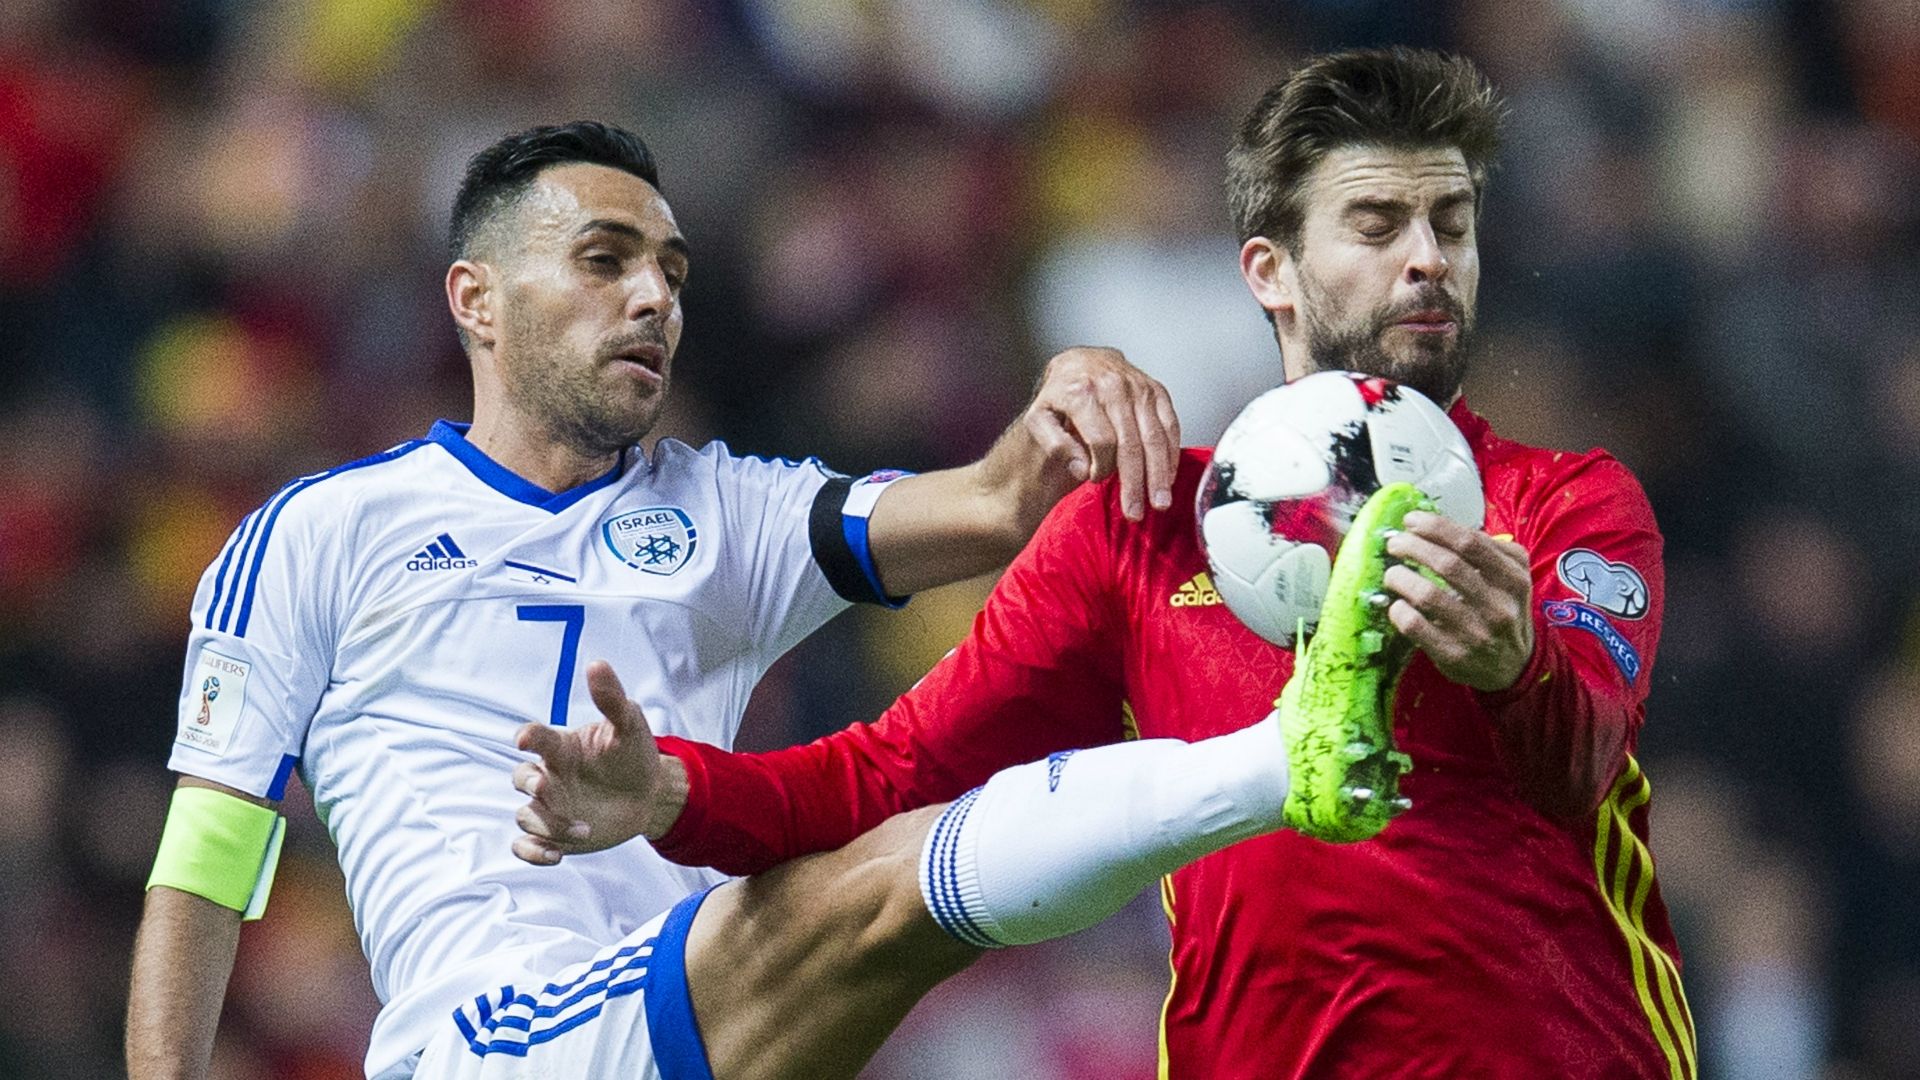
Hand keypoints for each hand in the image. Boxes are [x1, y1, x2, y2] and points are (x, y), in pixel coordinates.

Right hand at [510, 660, 687, 865]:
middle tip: (546, 789)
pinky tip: (556, 855)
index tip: (525, 739)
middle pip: (520, 778)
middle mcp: (550, 776)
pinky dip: (532, 852)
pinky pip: (526, 845)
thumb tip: (597, 664)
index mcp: (562, 747)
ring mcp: (550, 806)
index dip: (527, 737)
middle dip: (529, 784)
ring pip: (526, 815)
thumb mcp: (629, 724)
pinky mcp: (555, 833)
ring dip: (548, 824)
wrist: (649, 794)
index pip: (536, 738)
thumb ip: (611, 698)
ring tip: (585, 829)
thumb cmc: (633, 754)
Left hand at [1023, 347, 1180, 520]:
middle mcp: (1113, 386)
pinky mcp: (1156, 391)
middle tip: (1136, 512)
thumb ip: (1054, 444)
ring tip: (1160, 501)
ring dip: (1159, 474)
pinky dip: (1171, 453)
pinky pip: (1170, 425)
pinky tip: (1168, 476)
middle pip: (1130, 443)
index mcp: (1082, 393)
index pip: (1100, 440)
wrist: (1080, 363)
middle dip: (1135, 483)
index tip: (1095, 481)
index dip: (1100, 467)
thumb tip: (1081, 467)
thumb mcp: (1040, 418)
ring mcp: (1139, 387)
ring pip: (1154, 437)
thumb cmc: (1060, 395)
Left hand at [1381, 511, 1534, 691]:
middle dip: (1413, 546)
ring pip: (1427, 595)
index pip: (1470, 543)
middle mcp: (1498, 606)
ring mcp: (1476, 633)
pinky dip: (1399, 610)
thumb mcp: (1511, 579)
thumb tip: (1437, 526)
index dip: (1435, 527)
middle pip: (1446, 564)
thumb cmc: (1504, 612)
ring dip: (1401, 577)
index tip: (1412, 520)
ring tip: (1393, 573)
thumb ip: (1486, 551)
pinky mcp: (1453, 655)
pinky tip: (1397, 605)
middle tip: (1395, 543)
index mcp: (1513, 579)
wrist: (1515, 667)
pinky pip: (1415, 626)